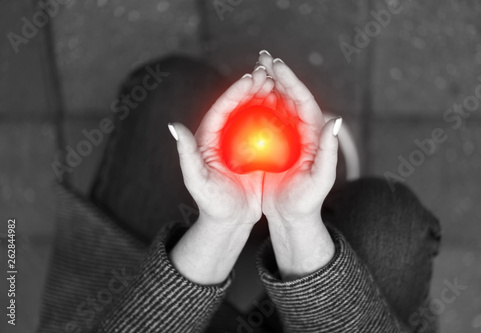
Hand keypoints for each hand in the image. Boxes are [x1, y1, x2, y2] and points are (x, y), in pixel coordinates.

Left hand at [168, 67, 273, 226]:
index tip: (250, 79)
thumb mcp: (196, 180)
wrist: (231, 219)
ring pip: (254, 113)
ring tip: (279, 82)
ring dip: (266, 97)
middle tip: (268, 73)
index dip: (234, 92)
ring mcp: (241, 142)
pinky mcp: (256, 151)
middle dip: (252, 87)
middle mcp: (224, 135)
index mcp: (208, 137)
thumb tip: (174, 125)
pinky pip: (268, 129)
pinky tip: (289, 107)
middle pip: (238, 105)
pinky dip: (277, 116)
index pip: (221, 109)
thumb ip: (185, 153)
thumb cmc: (211, 202)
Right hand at [258, 51, 341, 279]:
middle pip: (289, 97)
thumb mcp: (320, 180)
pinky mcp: (271, 145)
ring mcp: (285, 137)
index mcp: (313, 135)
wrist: (291, 217)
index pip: (304, 102)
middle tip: (263, 57)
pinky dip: (253, 106)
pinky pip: (261, 121)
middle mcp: (300, 131)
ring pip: (275, 105)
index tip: (278, 67)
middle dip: (278, 75)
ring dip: (265, 85)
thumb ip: (329, 151)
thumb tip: (335, 119)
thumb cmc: (307, 201)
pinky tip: (242, 97)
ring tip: (254, 68)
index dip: (292, 82)